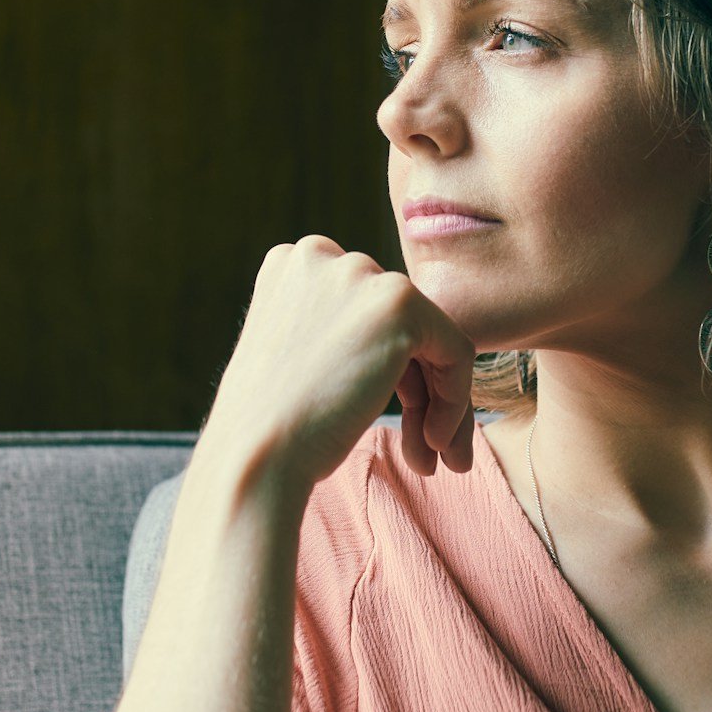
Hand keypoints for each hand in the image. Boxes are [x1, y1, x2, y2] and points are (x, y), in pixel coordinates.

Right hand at [202, 234, 477, 494]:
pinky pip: (456, 353)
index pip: (365, 314)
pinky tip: (431, 443)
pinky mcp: (399, 304)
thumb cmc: (269, 428)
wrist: (256, 455)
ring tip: (433, 458)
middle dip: (416, 391)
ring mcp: (360, 273)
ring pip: (432, 339)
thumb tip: (394, 348)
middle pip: (400, 325)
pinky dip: (454, 401)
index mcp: (291, 265)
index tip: (390, 423)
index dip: (387, 375)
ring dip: (437, 403)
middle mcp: (322, 254)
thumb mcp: (294, 358)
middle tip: (420, 451)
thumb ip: (335, 333)